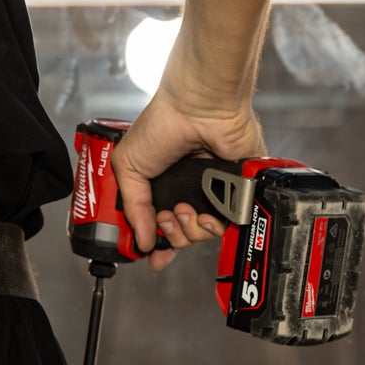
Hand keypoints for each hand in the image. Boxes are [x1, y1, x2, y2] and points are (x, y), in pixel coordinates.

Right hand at [109, 92, 265, 272]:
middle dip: (171, 237)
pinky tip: (206, 215)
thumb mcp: (128, 165)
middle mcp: (187, 190)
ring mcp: (212, 192)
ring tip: (184, 210)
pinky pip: (228, 224)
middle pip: (180, 236)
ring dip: (190, 231)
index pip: (157, 224)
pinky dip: (215, 227)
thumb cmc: (162, 125)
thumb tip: (141, 241)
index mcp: (162, 184)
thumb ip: (132, 207)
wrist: (199, 109)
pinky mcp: (236, 192)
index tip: (150, 255)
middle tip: (166, 218)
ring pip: (202, 234)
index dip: (154, 244)